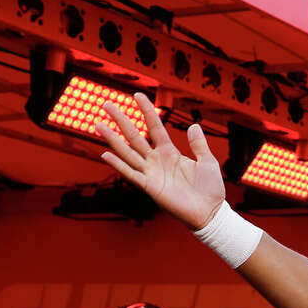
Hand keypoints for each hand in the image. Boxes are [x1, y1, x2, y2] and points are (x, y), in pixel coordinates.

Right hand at [96, 94, 225, 230]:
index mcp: (170, 152)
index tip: (138, 95)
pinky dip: (118, 165)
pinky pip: (131, 174)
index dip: (147, 111)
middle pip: (135, 136)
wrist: (210, 212)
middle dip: (121, 120)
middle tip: (106, 104)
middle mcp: (157, 160)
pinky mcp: (150, 187)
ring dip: (112, 139)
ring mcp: (151, 173)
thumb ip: (199, 144)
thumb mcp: (207, 161)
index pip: (155, 127)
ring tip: (98, 125)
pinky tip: (105, 154)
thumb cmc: (210, 189)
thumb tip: (193, 125)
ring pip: (128, 152)